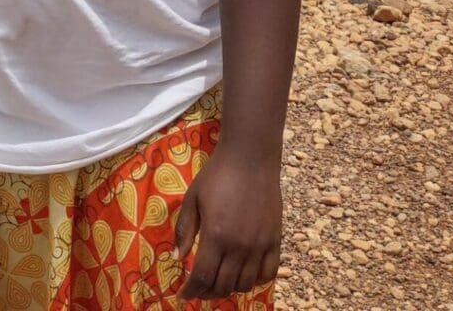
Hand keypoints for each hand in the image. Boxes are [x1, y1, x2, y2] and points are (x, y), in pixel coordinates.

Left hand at [174, 147, 281, 300]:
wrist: (251, 158)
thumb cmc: (217, 175)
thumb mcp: (192, 199)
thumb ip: (184, 230)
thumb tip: (176, 258)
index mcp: (215, 236)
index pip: (202, 277)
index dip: (191, 291)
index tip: (182, 295)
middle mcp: (239, 246)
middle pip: (223, 285)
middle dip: (207, 293)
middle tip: (198, 290)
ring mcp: (260, 245)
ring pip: (245, 284)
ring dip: (229, 289)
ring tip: (218, 283)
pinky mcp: (275, 240)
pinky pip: (268, 273)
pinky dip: (255, 281)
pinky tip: (244, 276)